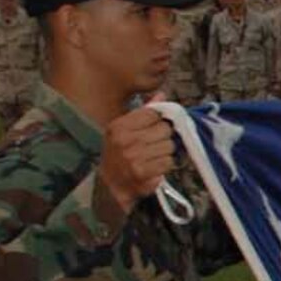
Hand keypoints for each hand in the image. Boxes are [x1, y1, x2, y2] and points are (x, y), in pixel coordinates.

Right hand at [100, 95, 178, 211]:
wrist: (111, 185)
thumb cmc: (119, 154)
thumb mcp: (124, 130)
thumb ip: (144, 112)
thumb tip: (162, 95)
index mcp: (119, 126)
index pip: (154, 113)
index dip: (160, 120)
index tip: (157, 127)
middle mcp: (125, 141)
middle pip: (165, 129)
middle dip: (165, 137)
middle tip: (156, 144)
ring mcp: (134, 158)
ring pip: (170, 146)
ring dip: (167, 152)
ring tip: (154, 156)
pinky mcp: (144, 174)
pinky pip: (169, 162)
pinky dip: (167, 165)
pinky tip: (156, 167)